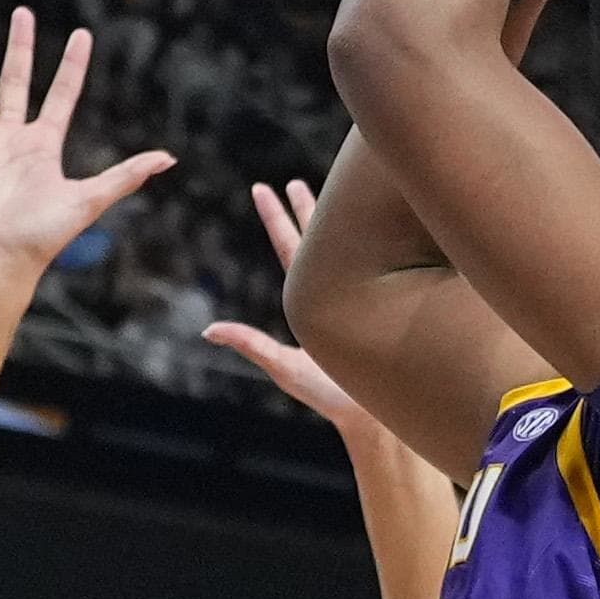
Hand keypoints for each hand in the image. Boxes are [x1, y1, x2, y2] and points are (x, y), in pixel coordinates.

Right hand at [0, 9, 171, 278]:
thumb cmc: (42, 236)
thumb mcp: (89, 200)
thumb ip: (125, 176)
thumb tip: (169, 159)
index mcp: (44, 144)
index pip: (61, 94)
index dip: (71, 65)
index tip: (81, 34)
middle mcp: (12, 138)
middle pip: (15, 81)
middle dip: (19, 47)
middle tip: (22, 12)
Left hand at [204, 181, 389, 444]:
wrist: (380, 417)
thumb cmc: (332, 395)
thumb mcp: (285, 367)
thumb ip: (250, 344)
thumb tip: (208, 330)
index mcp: (309, 299)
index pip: (289, 246)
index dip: (276, 216)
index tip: (262, 187)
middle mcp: (333, 293)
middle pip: (316, 240)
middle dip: (306, 209)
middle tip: (292, 181)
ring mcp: (360, 296)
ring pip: (347, 246)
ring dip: (339, 219)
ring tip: (337, 190)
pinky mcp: (386, 302)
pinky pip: (383, 259)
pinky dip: (381, 238)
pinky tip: (392, 222)